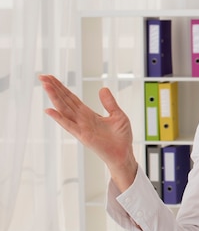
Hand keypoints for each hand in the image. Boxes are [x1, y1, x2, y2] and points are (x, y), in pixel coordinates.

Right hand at [39, 74, 137, 190]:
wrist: (124, 153)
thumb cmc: (121, 137)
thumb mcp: (118, 115)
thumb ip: (109, 103)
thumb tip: (103, 88)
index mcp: (89, 114)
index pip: (72, 98)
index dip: (62, 88)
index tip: (51, 78)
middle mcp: (82, 119)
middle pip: (65, 101)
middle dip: (54, 89)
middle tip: (42, 77)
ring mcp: (81, 127)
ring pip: (64, 110)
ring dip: (54, 98)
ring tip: (45, 86)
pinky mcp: (83, 136)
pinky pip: (69, 125)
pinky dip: (59, 118)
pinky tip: (49, 110)